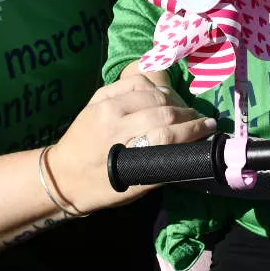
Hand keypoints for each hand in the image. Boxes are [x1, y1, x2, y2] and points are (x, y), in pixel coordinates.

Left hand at [50, 75, 213, 211]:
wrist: (59, 175)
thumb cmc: (96, 188)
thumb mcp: (131, 188)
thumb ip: (160, 168)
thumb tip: (190, 153)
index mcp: (119, 145)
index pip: (166, 133)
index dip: (193, 130)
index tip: (210, 129)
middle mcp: (112, 118)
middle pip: (162, 110)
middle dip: (187, 115)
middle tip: (202, 121)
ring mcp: (104, 102)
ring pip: (150, 91)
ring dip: (172, 100)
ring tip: (183, 109)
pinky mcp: (100, 95)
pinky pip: (133, 82)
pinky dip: (152, 87)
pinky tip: (162, 96)